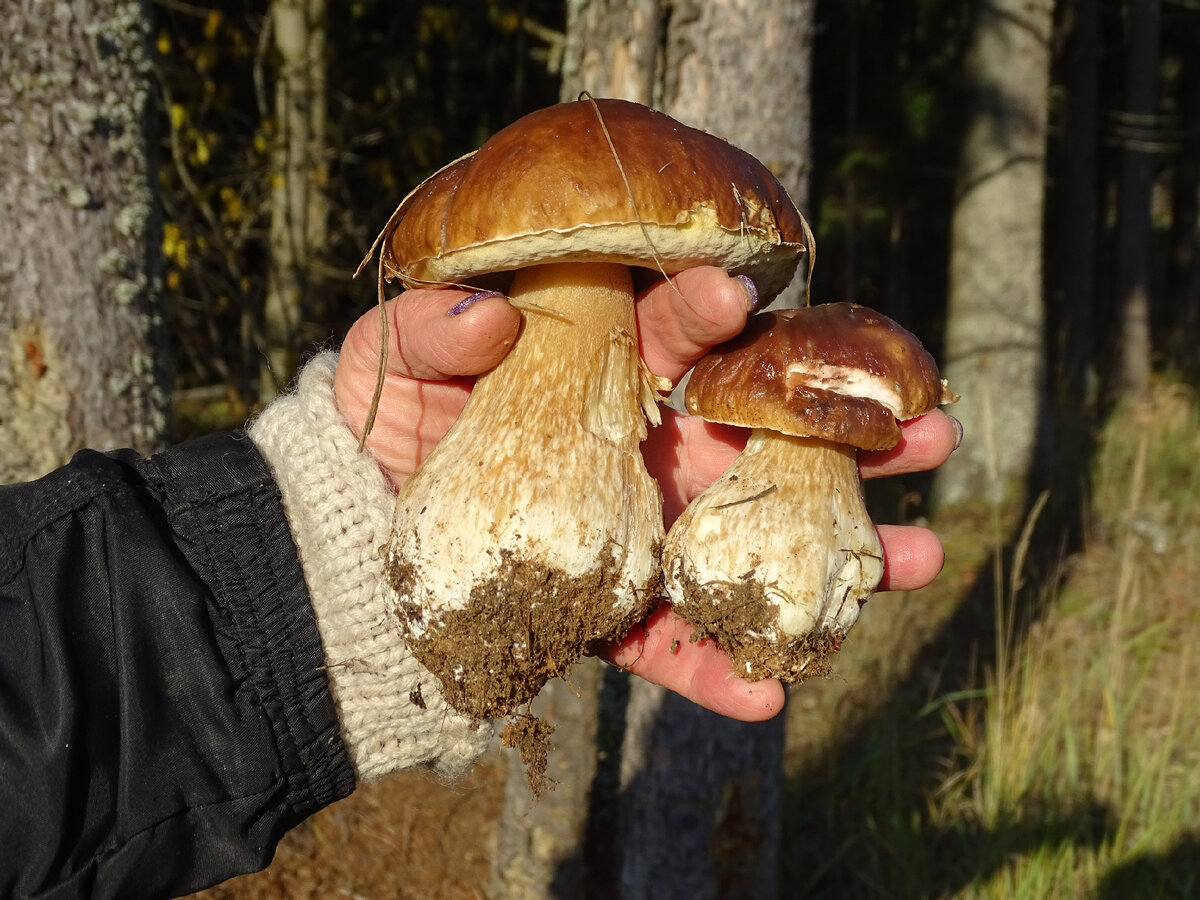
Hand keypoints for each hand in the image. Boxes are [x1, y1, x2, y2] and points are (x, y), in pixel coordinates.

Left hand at [333, 267, 958, 721]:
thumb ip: (432, 330)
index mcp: (615, 369)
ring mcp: (644, 533)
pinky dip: (712, 671)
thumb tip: (487, 319)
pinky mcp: (611, 613)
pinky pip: (669, 643)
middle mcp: (653, 448)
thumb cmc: (391, 419)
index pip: (681, 336)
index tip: (733, 298)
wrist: (362, 518)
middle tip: (930, 428)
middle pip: (766, 438)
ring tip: (917, 562)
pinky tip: (769, 695)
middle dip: (851, 433)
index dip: (711, 314)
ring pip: (751, 544)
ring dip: (835, 558)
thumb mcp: (391, 361)